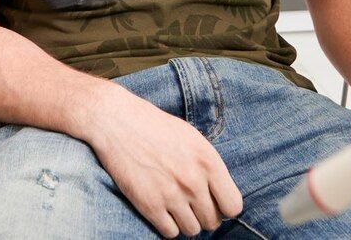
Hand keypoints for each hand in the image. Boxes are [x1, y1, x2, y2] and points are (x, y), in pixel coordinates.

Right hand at [82, 88, 242, 237]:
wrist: (117, 122)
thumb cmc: (155, 126)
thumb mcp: (192, 138)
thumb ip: (208, 166)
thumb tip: (220, 193)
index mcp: (208, 161)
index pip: (233, 206)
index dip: (224, 207)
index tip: (214, 202)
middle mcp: (193, 180)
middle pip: (212, 221)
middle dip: (203, 215)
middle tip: (190, 203)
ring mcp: (172, 195)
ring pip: (192, 230)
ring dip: (185, 221)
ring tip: (175, 206)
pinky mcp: (150, 205)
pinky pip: (170, 233)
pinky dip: (167, 226)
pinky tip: (161, 210)